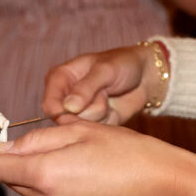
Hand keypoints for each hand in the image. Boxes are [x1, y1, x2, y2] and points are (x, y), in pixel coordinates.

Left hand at [0, 118, 195, 195]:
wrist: (168, 189)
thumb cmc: (130, 152)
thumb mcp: (83, 131)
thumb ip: (41, 140)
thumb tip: (11, 147)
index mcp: (46, 174)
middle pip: (14, 176)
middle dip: (12, 158)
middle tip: (15, 137)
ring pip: (34, 186)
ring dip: (37, 169)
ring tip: (70, 150)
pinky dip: (54, 181)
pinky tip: (81, 169)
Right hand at [42, 44, 156, 124]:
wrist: (145, 75)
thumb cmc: (122, 64)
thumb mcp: (105, 70)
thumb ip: (86, 88)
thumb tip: (68, 107)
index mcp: (60, 78)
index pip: (50, 103)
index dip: (60, 112)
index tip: (77, 113)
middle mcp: (65, 96)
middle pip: (64, 119)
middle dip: (87, 111)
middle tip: (103, 94)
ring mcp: (79, 111)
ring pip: (81, 126)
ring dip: (99, 114)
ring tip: (108, 97)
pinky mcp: (93, 123)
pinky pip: (95, 131)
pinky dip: (107, 121)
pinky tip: (112, 108)